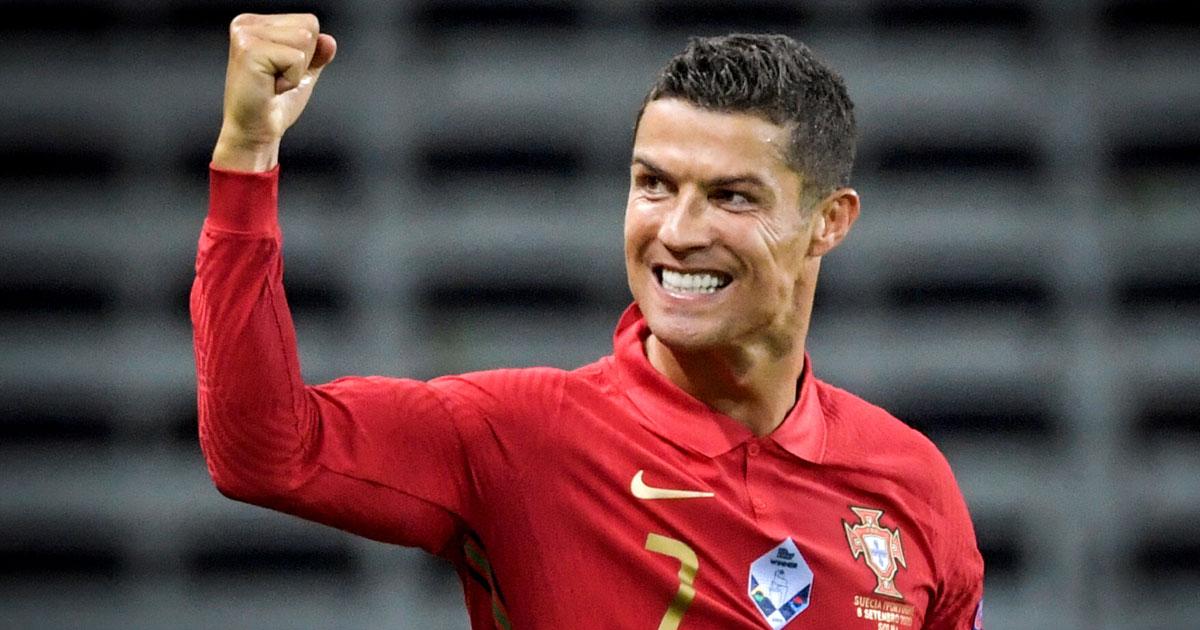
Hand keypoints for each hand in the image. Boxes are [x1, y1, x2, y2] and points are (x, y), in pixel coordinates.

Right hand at [212, 13, 336, 170]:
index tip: (281, 71)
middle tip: (276, 79)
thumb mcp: (302, 73)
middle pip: (308, 27)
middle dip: (302, 61)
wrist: (255, 132)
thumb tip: (329, 41)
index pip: (308, 22)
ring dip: (296, 70)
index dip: (306, 53)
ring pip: (304, 40)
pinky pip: (296, 58)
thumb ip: (317, 54)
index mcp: (256, 24)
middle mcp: (246, 24)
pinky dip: (291, 79)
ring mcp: (245, 35)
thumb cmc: (272, 104)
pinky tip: (270, 88)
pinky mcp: (249, 50)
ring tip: (273, 83)